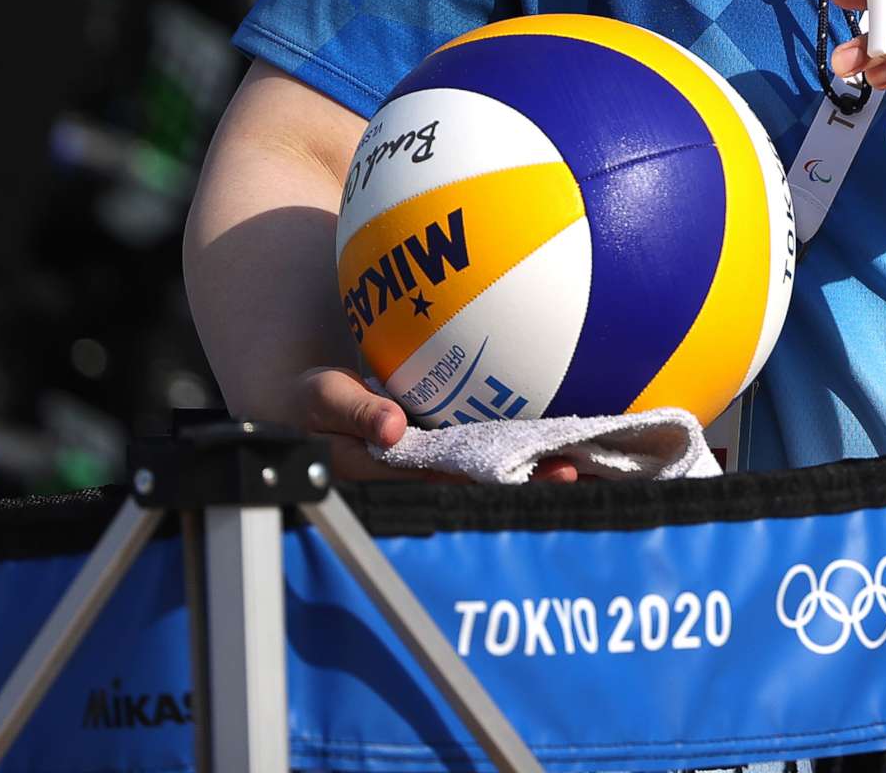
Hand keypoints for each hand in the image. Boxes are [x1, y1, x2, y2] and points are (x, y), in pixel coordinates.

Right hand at [290, 366, 579, 482]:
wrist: (308, 409)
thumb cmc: (314, 403)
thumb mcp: (322, 398)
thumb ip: (353, 411)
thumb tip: (392, 428)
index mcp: (381, 475)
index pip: (437, 480)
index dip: (480, 481)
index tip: (521, 474)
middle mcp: (410, 480)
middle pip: (471, 487)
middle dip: (519, 486)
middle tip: (568, 474)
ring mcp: (426, 470)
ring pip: (480, 478)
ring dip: (526, 475)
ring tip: (577, 467)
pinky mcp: (436, 455)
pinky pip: (477, 456)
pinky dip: (513, 453)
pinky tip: (553, 446)